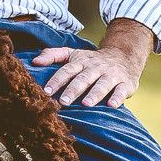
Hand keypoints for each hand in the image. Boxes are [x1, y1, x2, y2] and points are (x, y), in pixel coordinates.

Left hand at [32, 18, 152, 107]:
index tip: (47, 92)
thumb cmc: (92, 61)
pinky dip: (117, 98)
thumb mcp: (73, 54)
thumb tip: (34, 61)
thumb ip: (53, 55)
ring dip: (94, 94)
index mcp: (81, 62)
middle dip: (73, 90)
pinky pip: (121, 90)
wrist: (124, 56)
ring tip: (86, 104)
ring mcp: (111, 75)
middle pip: (83, 78)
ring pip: (102, 84)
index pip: (67, 70)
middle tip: (63, 101)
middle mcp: (95, 68)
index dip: (57, 80)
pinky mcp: (125, 83)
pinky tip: (112, 105)